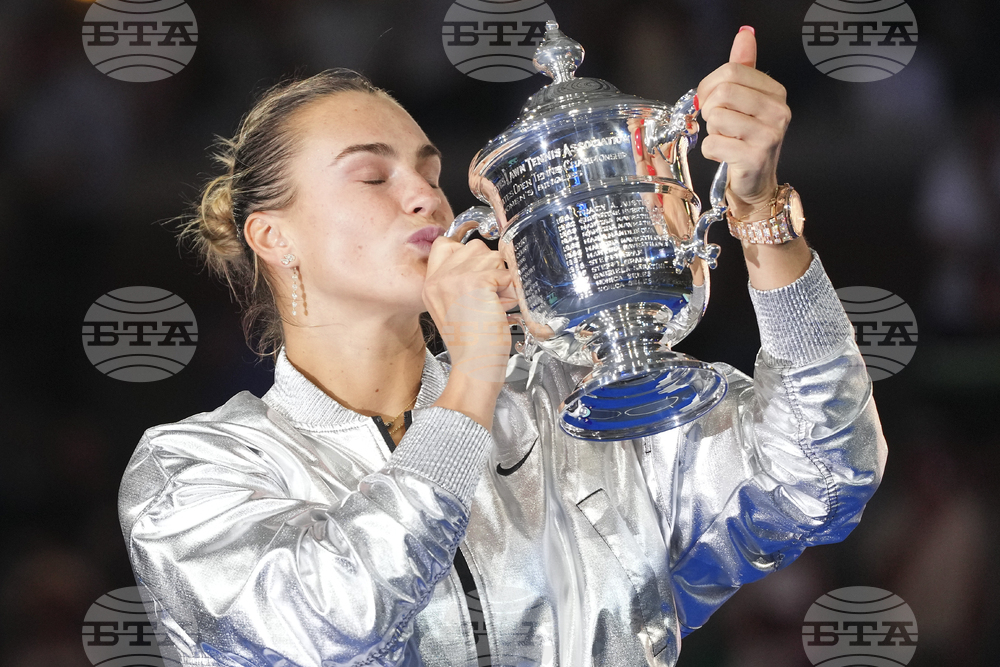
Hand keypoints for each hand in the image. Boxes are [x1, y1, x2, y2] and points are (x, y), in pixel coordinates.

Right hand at [423, 227, 516, 426]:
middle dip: (489, 267)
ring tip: (496, 304)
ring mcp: (456, 278)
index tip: (479, 274)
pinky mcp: (476, 282)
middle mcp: (439, 277)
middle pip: (474, 246)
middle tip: (489, 296)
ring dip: (502, 278)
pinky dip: (511, 289)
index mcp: (431, 283)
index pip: (445, 243)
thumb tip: (486, 261)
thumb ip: (460, 281)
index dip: (468, 254)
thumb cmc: (472, 345)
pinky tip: (502, 307)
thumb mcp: (454, 308)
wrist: (475, 367)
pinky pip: (505, 271)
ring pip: (492, 256)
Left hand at [696, 27, 790, 217]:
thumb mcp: (747, 101)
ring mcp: (769, 135)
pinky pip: (713, 144)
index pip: (732, 71)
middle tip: (716, 122)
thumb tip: (744, 34)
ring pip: (716, 117)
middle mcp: (778, 111)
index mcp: (776, 93)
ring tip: (725, 138)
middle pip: (723, 92)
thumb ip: (744, 67)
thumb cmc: (748, 141)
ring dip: (711, 130)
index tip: (709, 100)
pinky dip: (711, 151)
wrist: (756, 184)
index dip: (710, 85)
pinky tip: (725, 154)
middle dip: (709, 108)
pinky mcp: (754, 157)